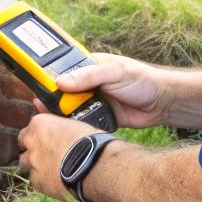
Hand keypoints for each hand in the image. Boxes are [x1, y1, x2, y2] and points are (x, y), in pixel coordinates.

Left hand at [16, 112, 98, 201]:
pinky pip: (36, 180)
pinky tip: (57, 180)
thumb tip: (47, 111)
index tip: (46, 140)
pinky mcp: (37, 181)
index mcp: (39, 124)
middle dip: (31, 150)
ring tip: (52, 169)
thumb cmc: (91, 141)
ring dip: (36, 165)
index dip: (37, 135)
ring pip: (26, 164)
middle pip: (23, 146)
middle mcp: (31, 142)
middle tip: (46, 154)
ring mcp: (32, 162)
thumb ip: (58, 122)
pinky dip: (44, 180)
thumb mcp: (74, 123)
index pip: (29, 129)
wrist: (96, 166)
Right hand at [36, 52, 171, 127]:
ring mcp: (94, 102)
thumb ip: (88, 76)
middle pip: (63, 94)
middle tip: (40, 108)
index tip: (38, 88)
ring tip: (48, 122)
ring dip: (62, 116)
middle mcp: (88, 85)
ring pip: (71, 110)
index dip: (49, 80)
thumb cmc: (141, 79)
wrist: (163, 103)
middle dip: (52, 101)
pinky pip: (83, 124)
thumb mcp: (114, 72)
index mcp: (88, 68)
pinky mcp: (100, 119)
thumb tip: (60, 82)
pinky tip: (66, 133)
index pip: (63, 72)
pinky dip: (75, 128)